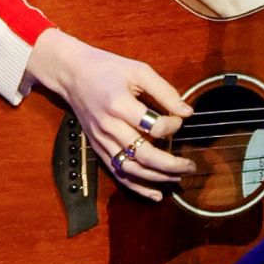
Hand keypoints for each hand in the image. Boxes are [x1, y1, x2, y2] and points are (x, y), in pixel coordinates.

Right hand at [27, 28, 196, 200]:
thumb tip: (187, 112)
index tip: (180, 118)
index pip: (153, 126)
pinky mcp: (97, 147)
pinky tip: (155, 194)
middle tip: (191, 166)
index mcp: (119, 105)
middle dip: (171, 165)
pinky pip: (117, 173)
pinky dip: (136, 187)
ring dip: (157, 178)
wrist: (71, 74)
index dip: (173, 126)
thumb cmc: (107, 69)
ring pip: (131, 169)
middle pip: (143, 155)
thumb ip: (165, 91)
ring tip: (178, 179)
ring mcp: (101, 140)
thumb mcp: (138, 71)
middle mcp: (109, 127)